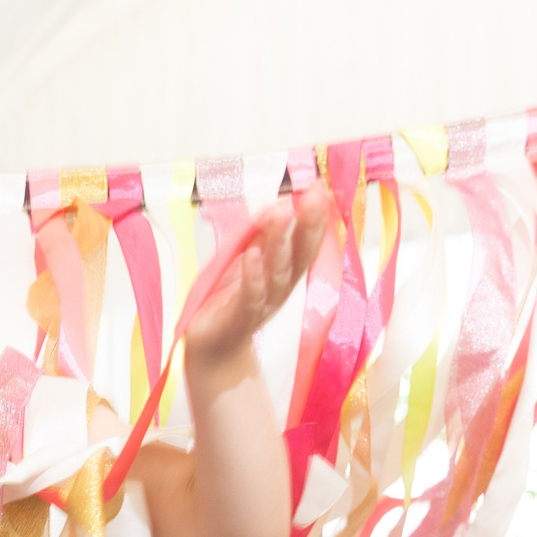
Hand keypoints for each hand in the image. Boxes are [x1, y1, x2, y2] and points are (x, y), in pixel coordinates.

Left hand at [184, 190, 329, 364]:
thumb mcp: (250, 260)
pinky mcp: (238, 318)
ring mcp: (262, 304)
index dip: (316, 217)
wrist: (214, 347)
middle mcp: (280, 288)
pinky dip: (252, 276)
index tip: (321, 188)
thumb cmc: (233, 299)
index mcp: (286, 272)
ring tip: (283, 214)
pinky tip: (252, 255)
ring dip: (280, 242)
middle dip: (309, 225)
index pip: (306, 241)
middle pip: (300, 256)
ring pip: (277, 273)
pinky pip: (249, 296)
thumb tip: (281, 203)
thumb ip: (264, 236)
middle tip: (315, 196)